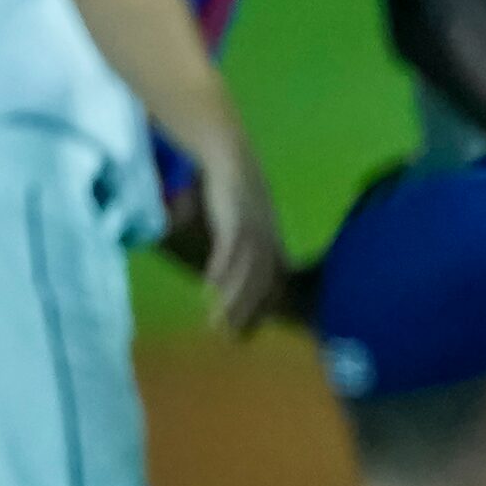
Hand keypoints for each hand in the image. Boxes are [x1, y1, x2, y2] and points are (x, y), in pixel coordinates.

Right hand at [194, 135, 285, 336]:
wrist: (224, 148)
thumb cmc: (222, 188)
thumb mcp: (230, 223)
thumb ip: (227, 250)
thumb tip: (214, 280)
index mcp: (270, 239)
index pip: (274, 281)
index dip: (261, 308)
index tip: (245, 335)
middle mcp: (268, 234)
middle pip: (264, 281)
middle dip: (247, 310)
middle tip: (228, 337)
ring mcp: (255, 224)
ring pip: (250, 268)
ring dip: (234, 296)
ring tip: (218, 321)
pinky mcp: (237, 213)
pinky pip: (233, 246)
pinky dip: (224, 267)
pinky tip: (211, 286)